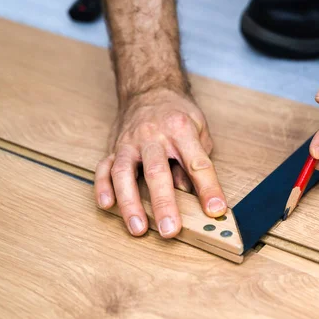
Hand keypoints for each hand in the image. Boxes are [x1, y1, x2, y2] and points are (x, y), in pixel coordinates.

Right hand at [94, 89, 226, 237]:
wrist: (150, 89)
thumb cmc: (178, 114)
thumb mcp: (199, 130)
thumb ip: (196, 162)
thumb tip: (194, 196)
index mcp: (181, 130)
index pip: (197, 163)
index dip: (208, 189)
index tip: (215, 210)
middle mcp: (153, 136)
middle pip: (158, 172)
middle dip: (164, 203)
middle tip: (170, 230)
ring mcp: (130, 142)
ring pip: (125, 173)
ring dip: (130, 203)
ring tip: (138, 228)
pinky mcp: (114, 147)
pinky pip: (104, 168)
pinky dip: (103, 187)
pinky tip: (107, 205)